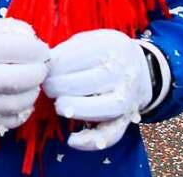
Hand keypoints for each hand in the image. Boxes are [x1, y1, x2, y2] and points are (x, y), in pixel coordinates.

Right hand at [0, 18, 48, 132]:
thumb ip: (9, 29)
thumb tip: (35, 39)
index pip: (20, 48)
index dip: (38, 50)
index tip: (41, 50)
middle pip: (22, 78)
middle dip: (39, 71)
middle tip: (40, 67)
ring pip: (20, 102)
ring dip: (33, 91)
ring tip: (31, 82)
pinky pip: (12, 120)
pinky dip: (23, 109)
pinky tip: (20, 97)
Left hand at [42, 29, 151, 151]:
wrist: (140, 67)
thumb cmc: (101, 53)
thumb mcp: (87, 40)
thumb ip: (66, 51)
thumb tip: (43, 65)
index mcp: (112, 46)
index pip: (80, 56)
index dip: (56, 64)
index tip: (44, 68)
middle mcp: (124, 72)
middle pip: (92, 82)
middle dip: (62, 85)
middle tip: (48, 86)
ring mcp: (127, 98)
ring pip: (106, 108)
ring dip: (77, 108)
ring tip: (59, 105)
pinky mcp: (126, 119)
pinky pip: (112, 134)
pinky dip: (92, 141)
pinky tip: (72, 140)